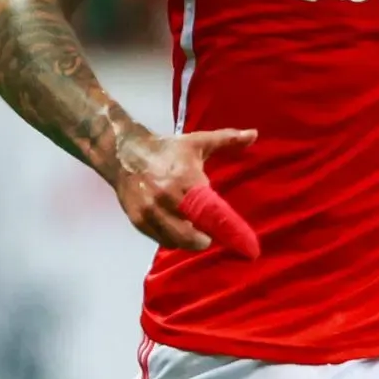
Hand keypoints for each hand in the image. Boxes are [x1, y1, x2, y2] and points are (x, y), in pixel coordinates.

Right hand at [110, 126, 258, 252]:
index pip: (211, 211)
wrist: (124, 153)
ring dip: (190, 242)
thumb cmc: (168, 149)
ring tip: (196, 233)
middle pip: (193, 234)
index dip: (227, 229)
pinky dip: (173, 240)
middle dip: (206, 239)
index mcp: (185, 178)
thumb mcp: (197, 142)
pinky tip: (179, 231)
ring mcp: (150, 211)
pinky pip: (161, 239)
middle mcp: (167, 197)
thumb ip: (227, 140)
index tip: (245, 244)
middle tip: (211, 235)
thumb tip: (254, 134)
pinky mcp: (138, 220)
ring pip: (177, 241)